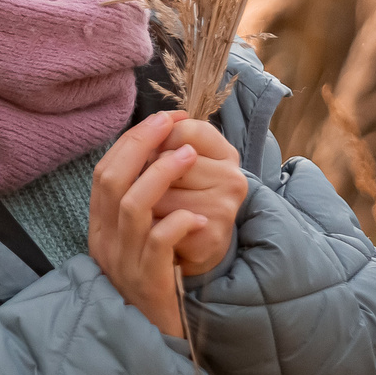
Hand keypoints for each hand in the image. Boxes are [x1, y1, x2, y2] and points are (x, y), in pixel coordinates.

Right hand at [87, 113, 205, 338]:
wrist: (155, 339)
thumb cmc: (155, 283)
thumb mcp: (138, 242)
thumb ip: (142, 206)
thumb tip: (163, 156)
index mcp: (101, 227)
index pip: (104, 171)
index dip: (132, 140)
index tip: (163, 118)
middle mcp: (105, 241)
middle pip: (111, 179)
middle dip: (142, 143)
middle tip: (172, 123)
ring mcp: (124, 262)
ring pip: (133, 205)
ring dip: (162, 174)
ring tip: (190, 156)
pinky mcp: (148, 281)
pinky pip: (159, 242)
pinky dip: (180, 221)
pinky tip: (201, 216)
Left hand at [149, 116, 242, 275]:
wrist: (198, 248)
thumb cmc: (184, 199)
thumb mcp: (182, 164)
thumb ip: (168, 140)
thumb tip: (150, 127)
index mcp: (226, 154)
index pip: (186, 131)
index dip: (159, 141)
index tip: (156, 157)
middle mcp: (232, 178)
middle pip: (168, 159)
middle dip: (147, 174)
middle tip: (154, 190)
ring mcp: (224, 208)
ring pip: (160, 193)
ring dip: (143, 202)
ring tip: (154, 212)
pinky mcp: (210, 237)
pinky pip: (163, 223)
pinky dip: (150, 227)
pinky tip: (157, 230)